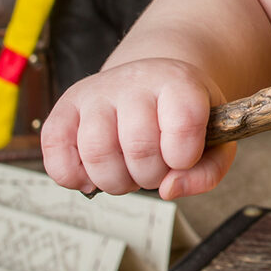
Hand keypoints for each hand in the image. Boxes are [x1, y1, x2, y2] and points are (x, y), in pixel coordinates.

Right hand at [40, 57, 236, 199]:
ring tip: (127, 171)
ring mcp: (96, 92)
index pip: (184, 123)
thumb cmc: (183, 116)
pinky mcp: (65, 108)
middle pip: (139, 147)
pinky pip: (56, 152)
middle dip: (150, 176)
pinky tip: (92, 175)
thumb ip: (207, 172)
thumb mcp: (215, 138)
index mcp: (178, 81)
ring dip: (115, 181)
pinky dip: (73, 177)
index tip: (184, 156)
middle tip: (154, 168)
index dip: (184, 156)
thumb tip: (169, 190)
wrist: (153, 81)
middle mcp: (135, 79)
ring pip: (97, 152)